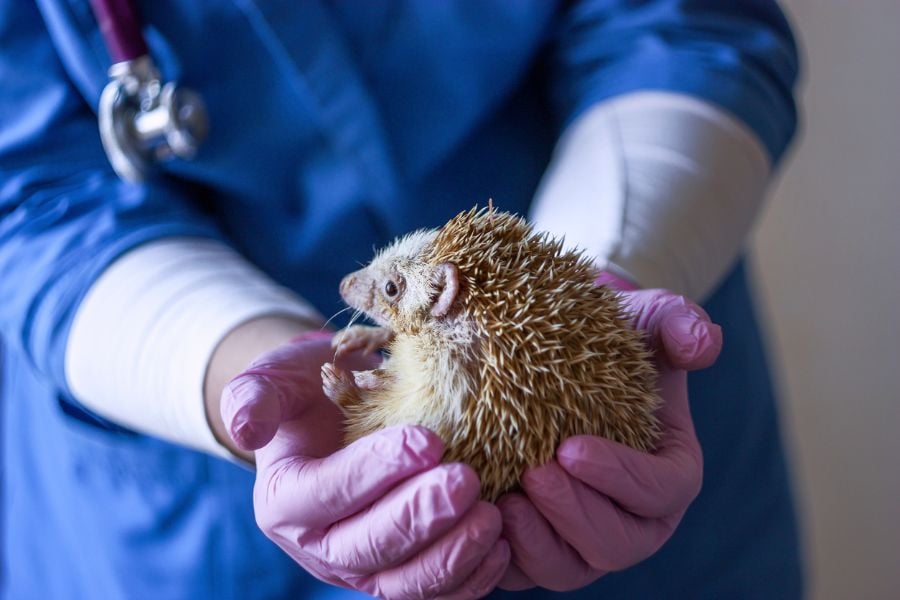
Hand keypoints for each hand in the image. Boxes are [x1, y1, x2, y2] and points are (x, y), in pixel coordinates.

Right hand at [221, 332, 509, 598]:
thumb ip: (253, 398)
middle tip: (465, 480)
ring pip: (402, 583)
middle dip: (420, 517)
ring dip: (450, 555)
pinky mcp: (397, 573)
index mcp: (285, 500)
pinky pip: (432, 593)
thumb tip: (244, 429)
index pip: (327, 495)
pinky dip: (468, 579)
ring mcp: (360, 566)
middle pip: (368, 548)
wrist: (332, 414)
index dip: (375, 472)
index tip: (427, 440)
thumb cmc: (307, 393)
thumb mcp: (272, 381)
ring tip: (491, 516)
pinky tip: (500, 544)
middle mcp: (318, 545)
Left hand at [497, 275, 721, 590]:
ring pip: (570, 568)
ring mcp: (585, 540)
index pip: (660, 492)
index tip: (571, 448)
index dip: (620, 477)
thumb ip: (678, 322)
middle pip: (618, 544)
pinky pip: (524, 573)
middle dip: (575, 514)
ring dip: (538, 543)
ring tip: (505, 502)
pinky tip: (479, 519)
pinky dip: (504, 557)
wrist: (559, 362)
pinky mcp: (539, 548)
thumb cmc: (611, 344)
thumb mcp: (647, 320)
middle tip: (534, 473)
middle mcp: (634, 520)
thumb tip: (704, 343)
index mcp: (669, 475)